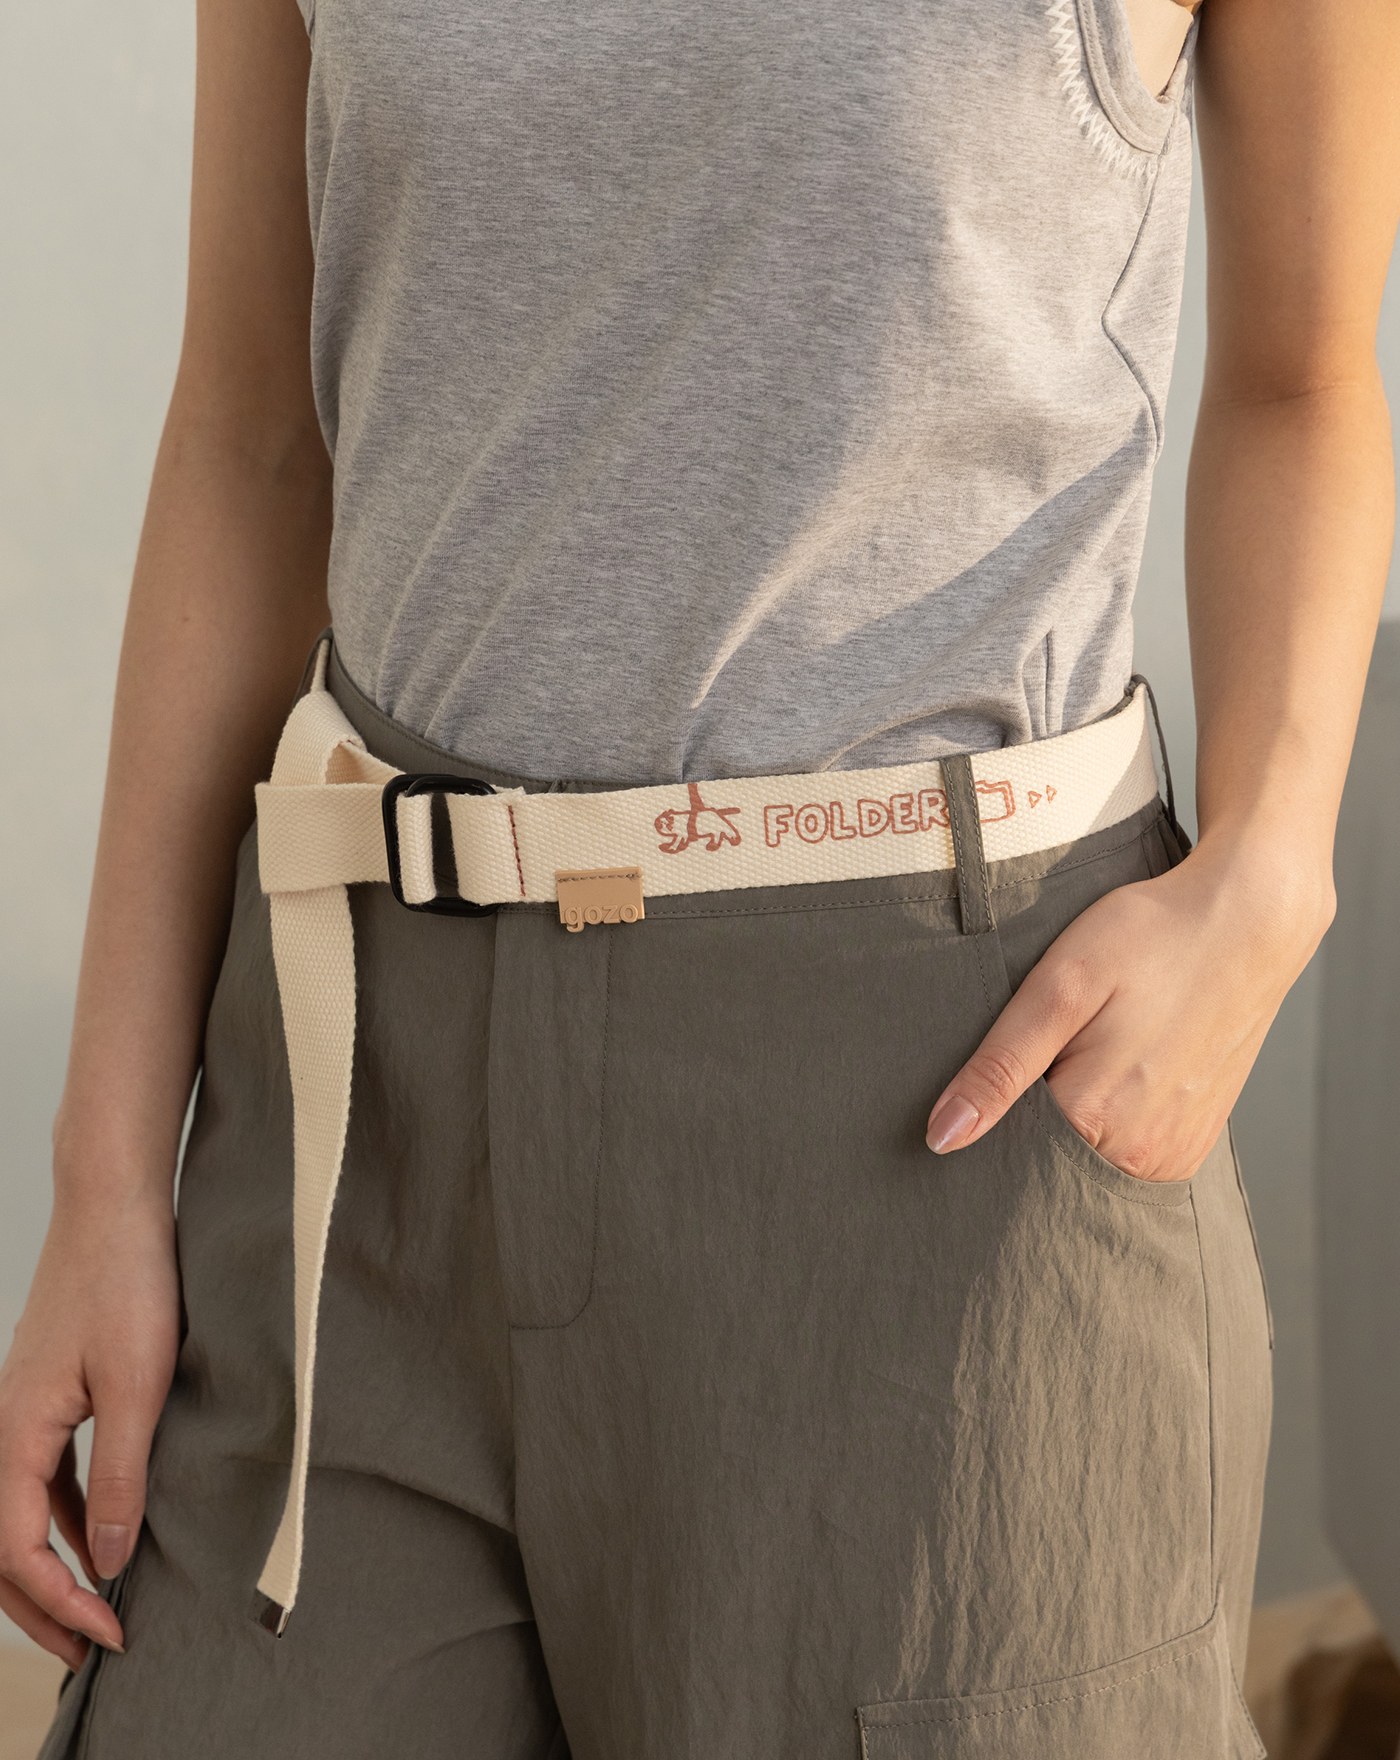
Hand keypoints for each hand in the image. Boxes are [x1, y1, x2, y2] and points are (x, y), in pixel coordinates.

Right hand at [0, 1186, 179, 1665]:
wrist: (114, 1203)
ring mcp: (22, 1408)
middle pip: (2, 1545)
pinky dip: (64, 1518)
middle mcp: (4, 1426)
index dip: (60, 1603)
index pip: (15, 1550)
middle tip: (90, 1653)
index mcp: (14, 1432)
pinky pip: (42, 1476)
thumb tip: (107, 1559)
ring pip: (19, 1513)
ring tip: (95, 1608)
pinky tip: (102, 1532)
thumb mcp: (138, 1384)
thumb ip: (122, 1474)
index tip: (110, 1636)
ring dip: (50, 1567)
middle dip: (40, 1608)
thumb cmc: (128, 1279)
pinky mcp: (49, 1391)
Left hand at [924, 831, 1335, 1180]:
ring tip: (1091, 1048)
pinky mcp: (1194, 1143)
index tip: (1004, 1062)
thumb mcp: (1061, 988)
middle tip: (1057, 1040)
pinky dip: (1111, 1120)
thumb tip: (942, 1137)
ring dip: (1073, 1116)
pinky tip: (1119, 1068)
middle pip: (1047, 1158)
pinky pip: (1128, 1152)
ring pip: (1087, 1155)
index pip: (1005, 1149)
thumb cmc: (1152, 938)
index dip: (989, 1108)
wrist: (1249, 920)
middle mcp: (1142, 1158)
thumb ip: (1000, 1068)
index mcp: (1096, 1122)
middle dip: (1031, 1115)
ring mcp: (1173, 1156)